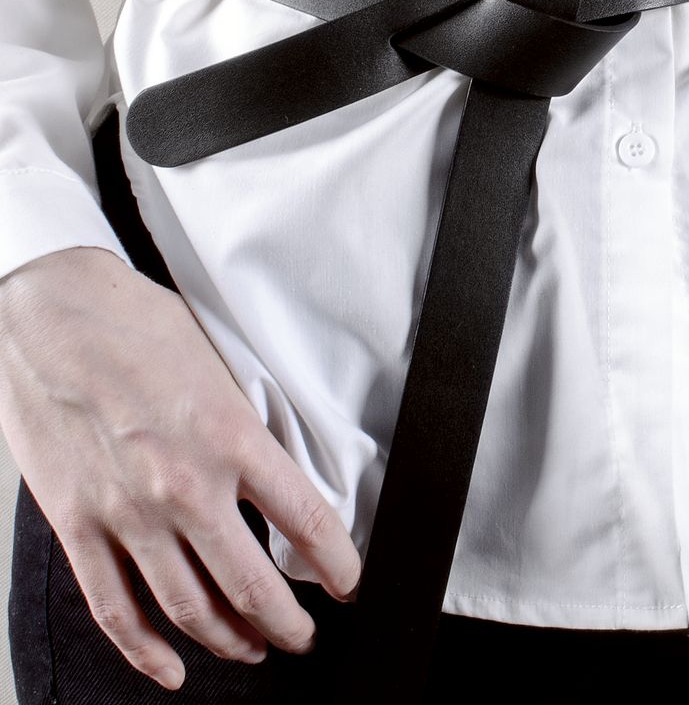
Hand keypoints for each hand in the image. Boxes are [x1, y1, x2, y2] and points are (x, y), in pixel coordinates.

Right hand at [0, 246, 360, 691]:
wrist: (49, 312)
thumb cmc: (134, 322)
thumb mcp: (218, 360)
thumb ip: (247, 421)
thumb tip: (278, 464)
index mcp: (229, 435)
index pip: (305, 520)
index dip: (337, 563)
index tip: (347, 580)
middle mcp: (184, 484)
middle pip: (252, 585)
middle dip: (288, 625)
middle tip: (302, 634)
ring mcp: (127, 511)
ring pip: (190, 607)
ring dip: (230, 640)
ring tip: (252, 648)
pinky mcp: (78, 522)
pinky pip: (114, 606)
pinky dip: (145, 651)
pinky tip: (170, 668)